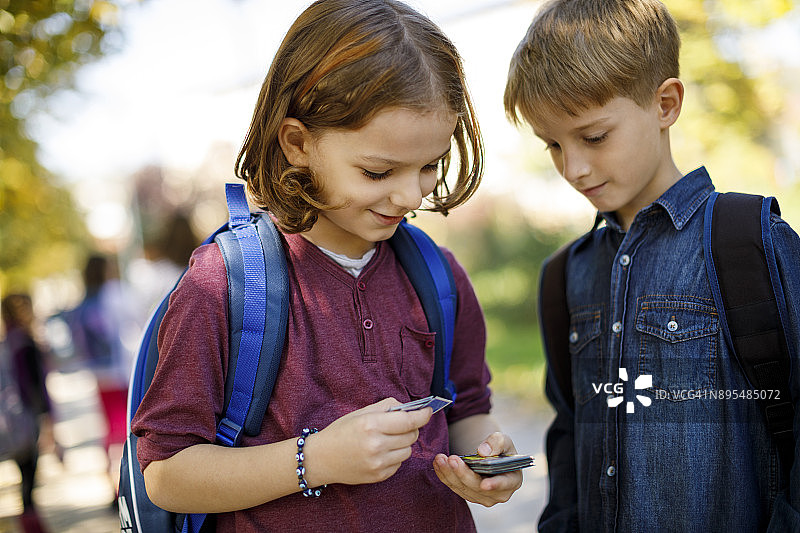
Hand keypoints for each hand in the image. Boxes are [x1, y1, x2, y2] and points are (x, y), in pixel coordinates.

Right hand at [305, 398, 432, 486]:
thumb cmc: (340, 432)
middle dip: (411, 428)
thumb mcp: (361, 413)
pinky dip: (395, 456)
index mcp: (371, 425)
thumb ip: (386, 407)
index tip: (428, 411)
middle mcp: (376, 445)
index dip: (422, 415)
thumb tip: (408, 407)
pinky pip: (399, 463)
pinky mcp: (378, 476)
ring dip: (403, 443)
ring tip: (387, 439)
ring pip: (408, 451)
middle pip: (411, 435)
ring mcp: (378, 463)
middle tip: (400, 425)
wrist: (320, 459)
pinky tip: (380, 452)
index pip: (408, 421)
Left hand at [432, 432, 522, 506]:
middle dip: (463, 474)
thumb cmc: (499, 448)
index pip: (504, 484)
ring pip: (463, 489)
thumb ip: (496, 443)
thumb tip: (483, 451)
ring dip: (450, 474)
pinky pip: (454, 487)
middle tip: (452, 459)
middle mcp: (498, 494)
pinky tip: (438, 464)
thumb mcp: (502, 440)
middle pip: (478, 487)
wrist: (489, 455)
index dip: (494, 485)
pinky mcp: (468, 495)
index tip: (483, 484)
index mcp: (512, 480)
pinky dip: (444, 476)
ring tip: (440, 458)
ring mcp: (482, 497)